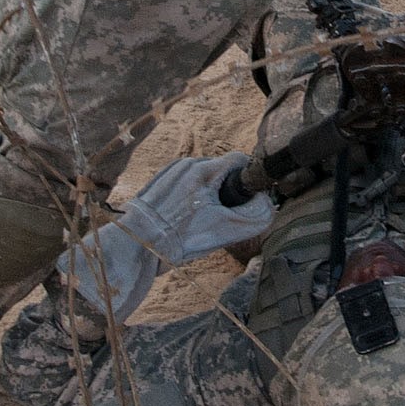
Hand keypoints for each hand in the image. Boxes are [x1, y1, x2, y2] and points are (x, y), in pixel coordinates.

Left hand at [59, 154, 274, 323]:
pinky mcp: (158, 181)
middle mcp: (187, 164)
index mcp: (205, 171)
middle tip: (223, 215)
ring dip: (208, 193)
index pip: (238, 160)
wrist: (137, 246)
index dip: (249, 177)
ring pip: (201, 176)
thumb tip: (267, 204)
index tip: (249, 195)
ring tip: (201, 220)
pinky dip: (190, 195)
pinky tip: (185, 218)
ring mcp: (170, 171)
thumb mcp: (225, 231)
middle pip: (220, 169)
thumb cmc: (181, 238)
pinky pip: (184, 182)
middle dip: (227, 189)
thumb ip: (254, 216)